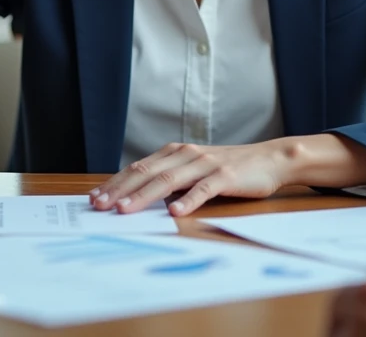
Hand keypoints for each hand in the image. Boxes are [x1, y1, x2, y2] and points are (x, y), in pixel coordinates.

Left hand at [89, 140, 291, 216]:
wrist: (270, 159)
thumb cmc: (229, 168)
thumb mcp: (195, 170)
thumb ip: (170, 179)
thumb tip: (138, 197)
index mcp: (175, 153)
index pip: (138, 168)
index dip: (115, 182)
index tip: (94, 197)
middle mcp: (186, 155)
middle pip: (147, 172)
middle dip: (120, 189)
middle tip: (99, 205)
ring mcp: (206, 164)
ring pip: (169, 180)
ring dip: (144, 195)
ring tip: (125, 209)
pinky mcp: (226, 176)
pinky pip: (203, 189)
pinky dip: (188, 200)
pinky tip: (175, 211)